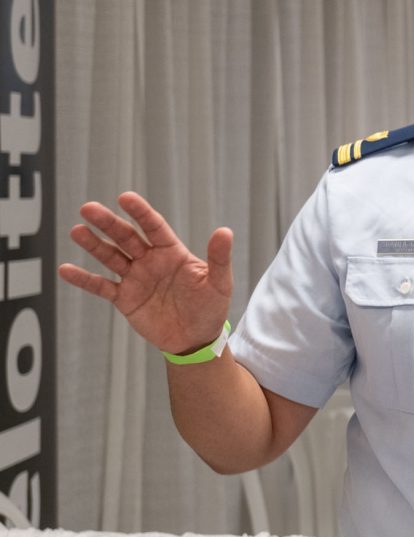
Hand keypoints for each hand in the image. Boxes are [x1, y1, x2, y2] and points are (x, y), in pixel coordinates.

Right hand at [58, 192, 233, 354]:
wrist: (196, 339)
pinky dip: (84, 279)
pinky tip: (66, 269)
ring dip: (93, 245)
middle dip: (108, 223)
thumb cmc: (211, 308)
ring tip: (77, 231)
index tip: (125, 197)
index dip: (140, 212)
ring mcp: (136, 278)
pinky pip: (101, 286)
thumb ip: (218, 258)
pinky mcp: (125, 298)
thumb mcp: (219, 283)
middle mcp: (151, 261)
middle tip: (88, 209)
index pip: (154, 227)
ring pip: (111, 257)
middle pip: (126, 237)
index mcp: (172, 253)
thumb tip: (225, 231)